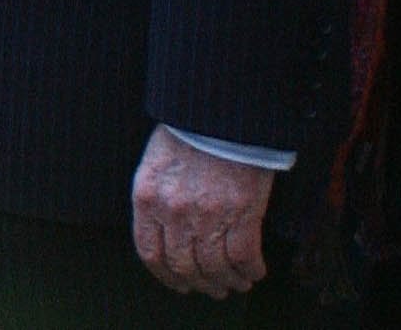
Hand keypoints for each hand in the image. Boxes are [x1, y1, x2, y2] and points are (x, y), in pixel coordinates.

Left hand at [130, 125, 272, 298]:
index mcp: (146, 196)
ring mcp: (207, 214)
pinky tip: (255, 272)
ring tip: (236, 283)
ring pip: (215, 269)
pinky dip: (251, 271)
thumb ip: (156, 199)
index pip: (150, 253)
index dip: (166, 276)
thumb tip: (166, 236)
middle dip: (200, 284)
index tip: (179, 283)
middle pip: (184, 267)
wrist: (219, 112)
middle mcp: (172, 211)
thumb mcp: (156, 163)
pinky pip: (244, 258)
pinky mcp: (241, 212)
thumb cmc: (188, 132)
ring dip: (227, 282)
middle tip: (213, 288)